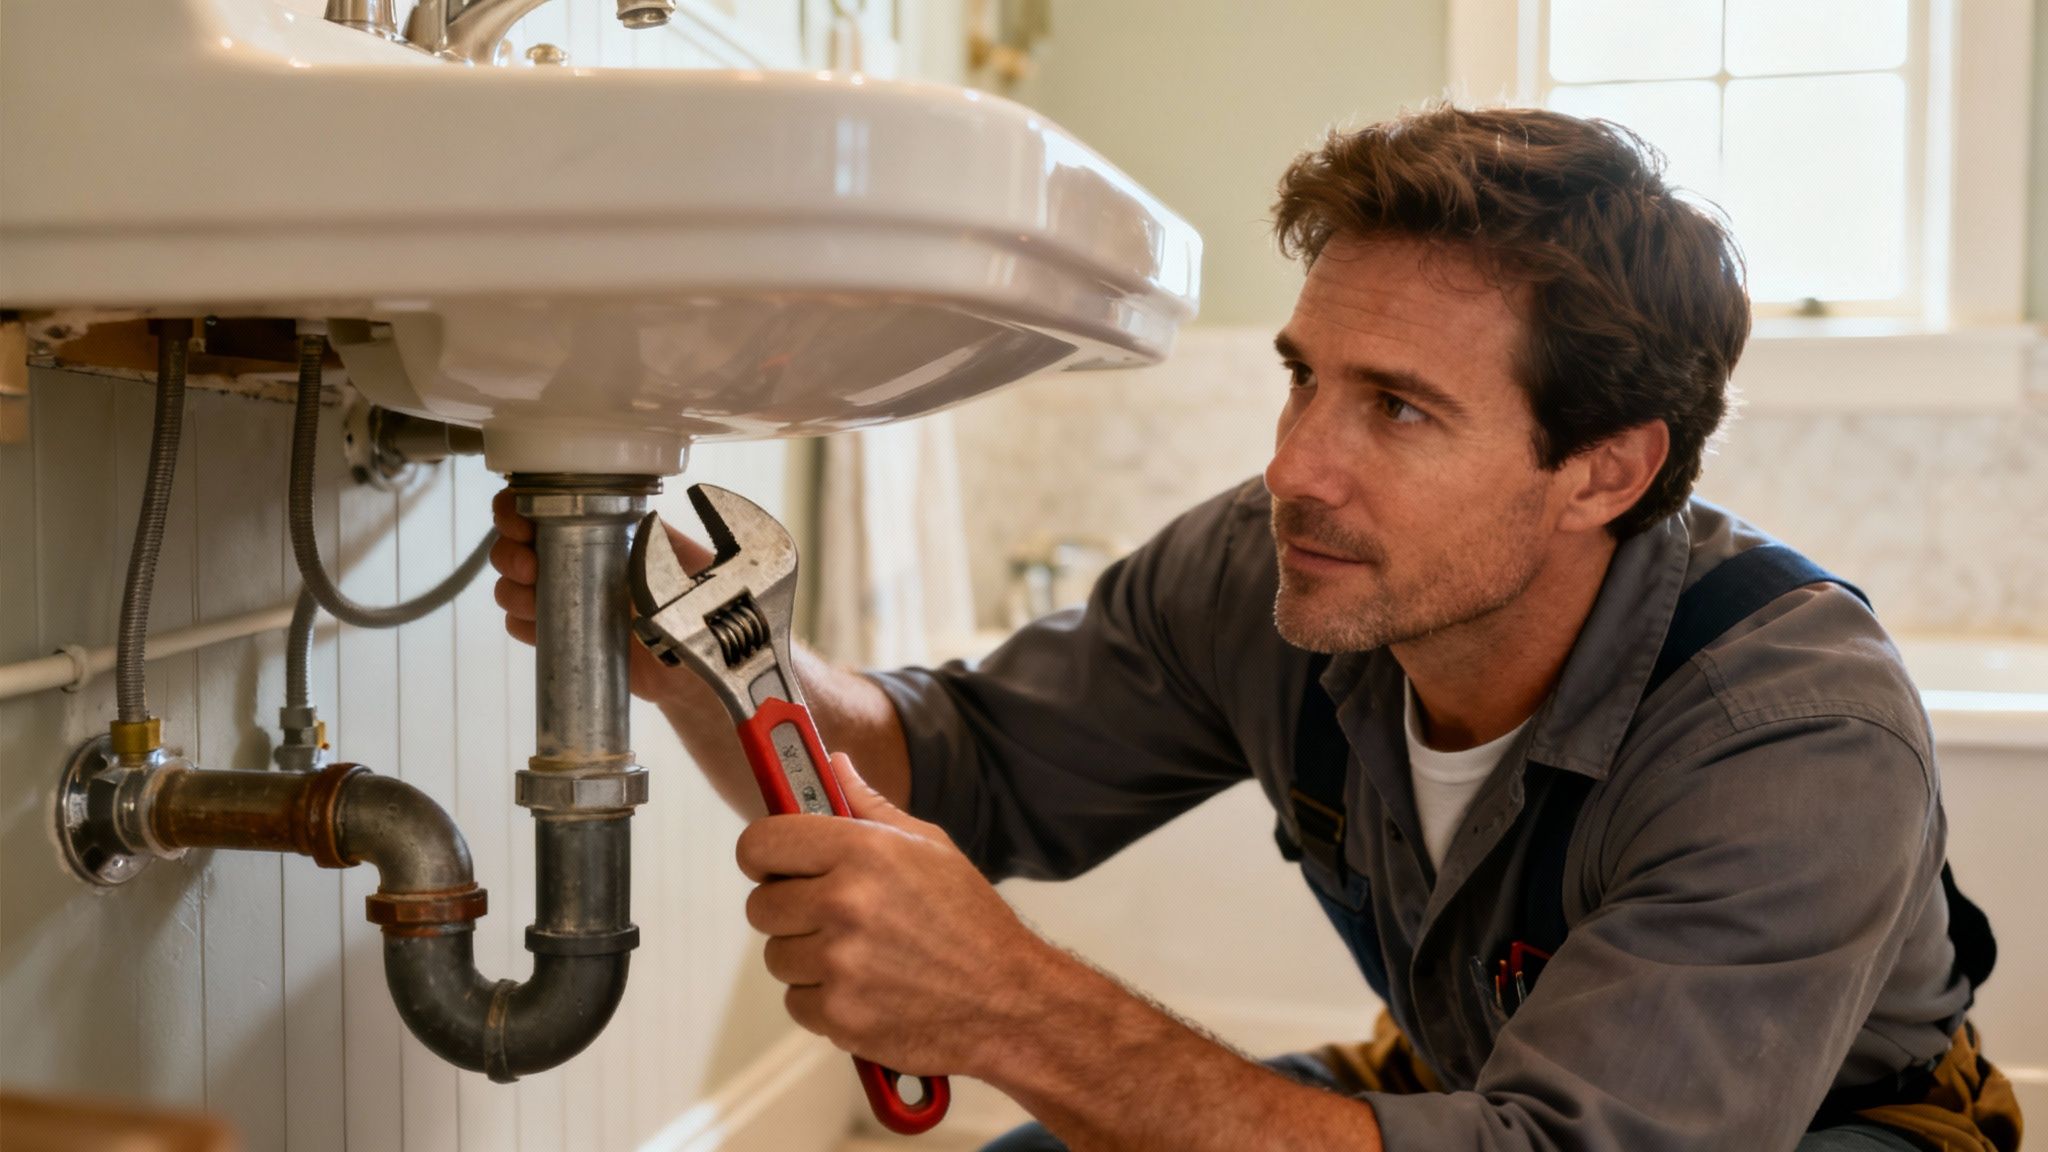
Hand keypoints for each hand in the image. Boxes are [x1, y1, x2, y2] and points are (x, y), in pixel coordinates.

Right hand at [489, 488, 714, 704]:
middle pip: (517, 546)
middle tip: (529, 567)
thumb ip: (666, 543)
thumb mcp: (688, 567)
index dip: (518, 509)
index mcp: (600, 530)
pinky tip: (534, 624)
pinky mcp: (562, 637)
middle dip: (510, 553)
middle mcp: (574, 559)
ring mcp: (565, 599)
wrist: (693, 669)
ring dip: (512, 590)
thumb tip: (643, 522)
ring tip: (534, 600)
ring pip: (514, 586)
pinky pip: (524, 627)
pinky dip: (520, 624)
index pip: (545, 507)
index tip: (520, 523)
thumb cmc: (697, 607)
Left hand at [738, 752, 1053, 1077]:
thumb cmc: (970, 919)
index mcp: (862, 850)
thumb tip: (833, 764)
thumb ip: (869, 806)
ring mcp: (839, 963)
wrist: (1010, 1001)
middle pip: (760, 905)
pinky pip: (796, 1001)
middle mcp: (845, 903)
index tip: (771, 865)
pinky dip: (823, 1000)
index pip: (761, 842)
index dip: (760, 855)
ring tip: (859, 955)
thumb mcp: (929, 847)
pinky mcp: (840, 1015)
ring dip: (805, 957)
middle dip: (787, 910)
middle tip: (828, 915)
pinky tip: (866, 988)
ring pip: (776, 956)